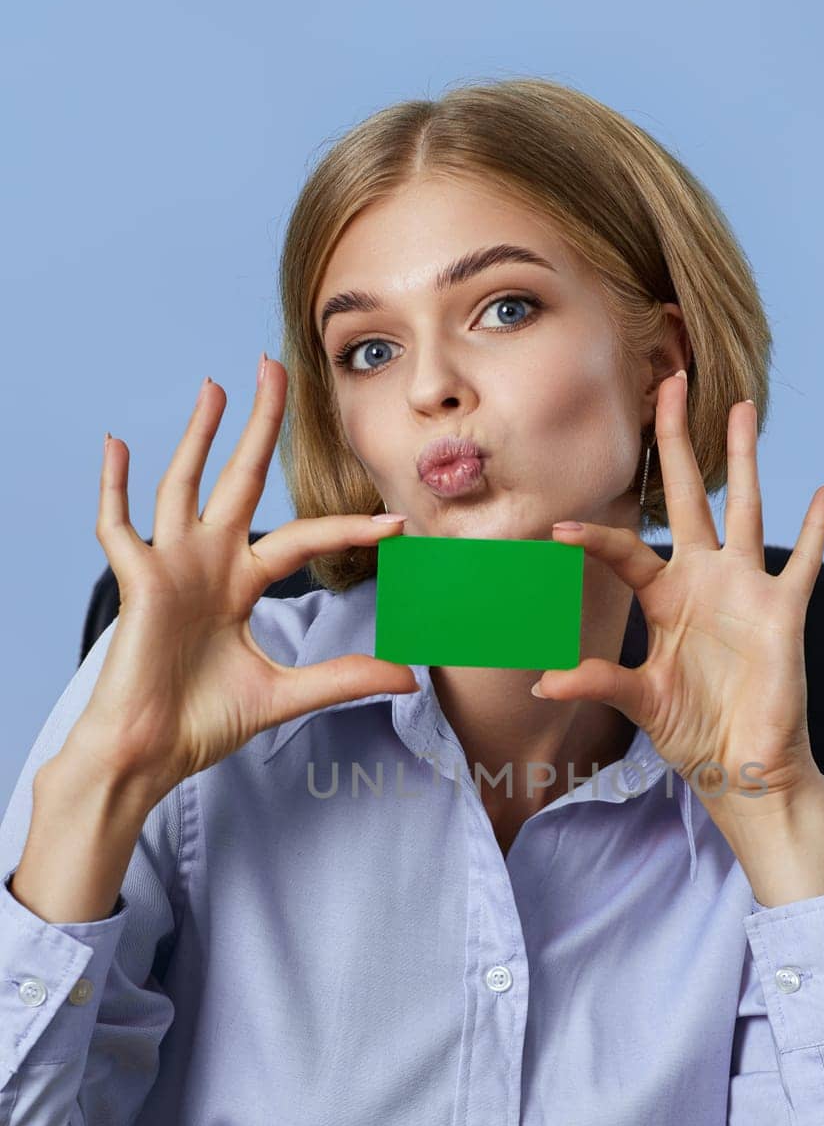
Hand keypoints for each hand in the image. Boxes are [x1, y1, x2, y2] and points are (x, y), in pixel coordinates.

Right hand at [69, 358, 416, 800]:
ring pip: (184, 485)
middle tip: (276, 370)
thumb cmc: (202, 724)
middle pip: (239, 480)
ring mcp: (170, 568)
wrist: (150, 755)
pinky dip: (113, 487)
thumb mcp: (286, 695)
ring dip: (198, 436)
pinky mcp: (137, 583)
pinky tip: (118, 445)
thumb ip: (343, 677)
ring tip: (216, 387)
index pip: (302, 539)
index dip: (347, 529)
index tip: (394, 523)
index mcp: (240, 585)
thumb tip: (409, 677)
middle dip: (258, 427)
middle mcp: (206, 564)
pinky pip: (118, 526)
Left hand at [533, 375, 823, 826]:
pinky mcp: (783, 611)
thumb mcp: (640, 702)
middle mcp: (704, 582)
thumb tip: (542, 686)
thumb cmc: (693, 733)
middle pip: (686, 496)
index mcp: (664, 599)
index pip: (625, 551)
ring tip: (740, 406)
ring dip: (743, 458)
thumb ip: (598, 682)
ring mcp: (746, 590)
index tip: (556, 529)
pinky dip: (817, 529)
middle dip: (674, 441)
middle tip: (668, 383)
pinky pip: (803, 561)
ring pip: (744, 508)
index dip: (593, 538)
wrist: (745, 766)